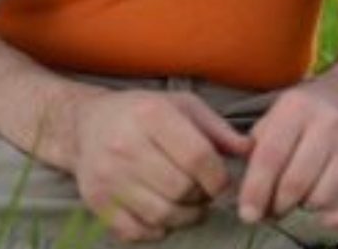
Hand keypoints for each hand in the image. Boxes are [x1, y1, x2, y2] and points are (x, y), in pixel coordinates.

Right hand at [69, 90, 251, 241]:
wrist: (87, 125)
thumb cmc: (145, 113)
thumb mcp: (184, 107)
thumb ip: (218, 130)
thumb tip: (250, 151)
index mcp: (151, 116)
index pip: (197, 157)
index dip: (218, 177)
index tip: (223, 182)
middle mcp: (126, 146)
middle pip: (181, 189)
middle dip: (202, 197)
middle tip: (205, 192)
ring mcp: (108, 177)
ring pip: (161, 214)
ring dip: (185, 217)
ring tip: (190, 204)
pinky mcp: (96, 202)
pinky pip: (136, 231)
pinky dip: (158, 230)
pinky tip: (165, 213)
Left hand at [236, 78, 337, 231]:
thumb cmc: (306, 112)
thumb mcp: (275, 114)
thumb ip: (256, 147)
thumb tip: (242, 192)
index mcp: (296, 107)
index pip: (270, 156)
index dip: (255, 190)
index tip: (248, 214)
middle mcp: (328, 122)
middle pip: (296, 181)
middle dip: (278, 205)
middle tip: (272, 210)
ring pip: (323, 196)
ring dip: (305, 207)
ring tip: (298, 199)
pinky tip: (326, 220)